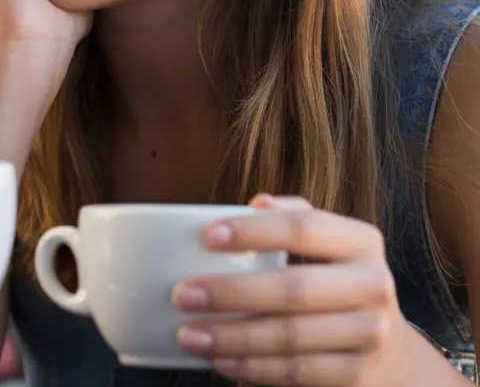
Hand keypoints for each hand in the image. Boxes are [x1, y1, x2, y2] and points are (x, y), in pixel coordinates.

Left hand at [172, 195, 420, 384]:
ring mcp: (371, 333)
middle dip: (230, 293)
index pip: (303, 227)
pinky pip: (297, 372)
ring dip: (232, 337)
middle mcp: (373, 285)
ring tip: (188, 335)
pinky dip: (253, 368)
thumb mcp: (326, 245)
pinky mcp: (359, 374)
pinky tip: (220, 361)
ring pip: (291, 336)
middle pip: (293, 288)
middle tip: (181, 294)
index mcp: (360, 241)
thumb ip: (292, 217)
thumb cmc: (334, 282)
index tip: (205, 236)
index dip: (253, 231)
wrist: (389, 352)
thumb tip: (257, 202)